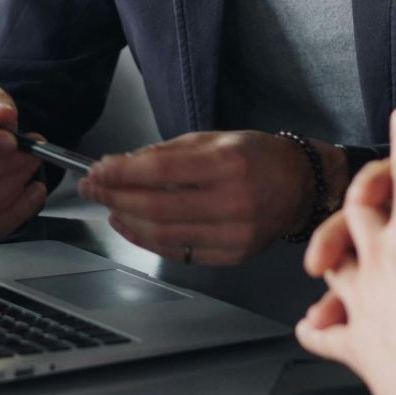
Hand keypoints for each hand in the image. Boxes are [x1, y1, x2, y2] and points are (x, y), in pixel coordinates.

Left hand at [76, 131, 346, 265]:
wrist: (302, 185)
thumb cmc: (257, 156)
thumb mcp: (214, 138)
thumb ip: (167, 152)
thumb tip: (120, 164)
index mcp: (229, 163)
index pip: (160, 172)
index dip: (121, 172)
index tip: (96, 170)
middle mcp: (234, 201)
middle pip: (156, 207)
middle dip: (115, 197)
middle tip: (94, 188)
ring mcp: (235, 234)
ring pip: (163, 234)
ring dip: (127, 221)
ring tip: (110, 206)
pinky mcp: (233, 255)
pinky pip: (180, 252)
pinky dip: (149, 240)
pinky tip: (133, 226)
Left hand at [294, 108, 395, 394]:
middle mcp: (382, 260)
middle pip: (358, 209)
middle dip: (367, 192)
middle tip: (377, 186)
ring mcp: (364, 303)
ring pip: (335, 264)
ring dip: (339, 252)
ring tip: (343, 251)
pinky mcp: (359, 346)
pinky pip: (326, 333)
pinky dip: (320, 327)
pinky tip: (315, 326)